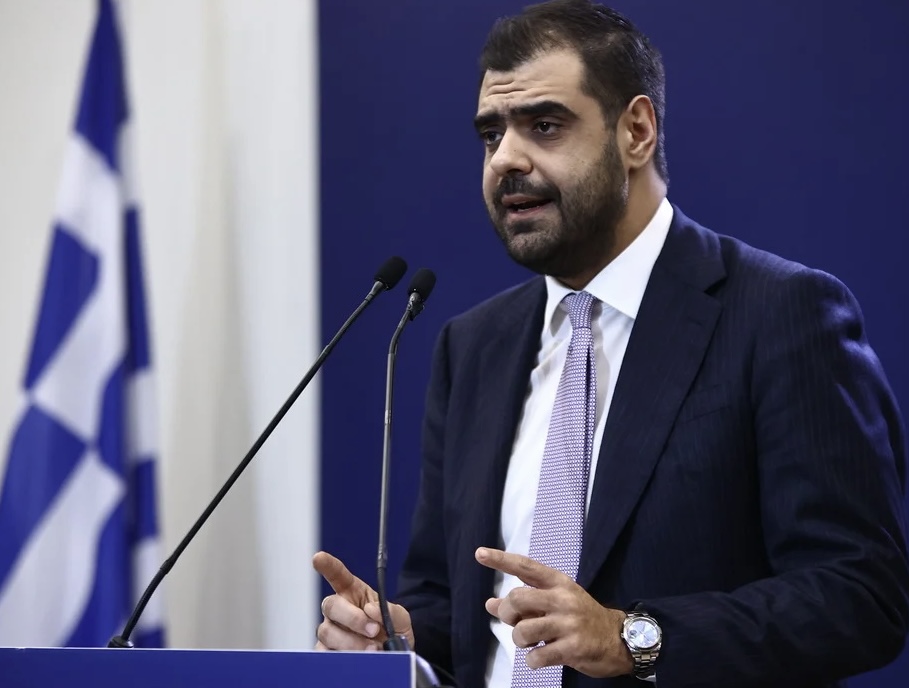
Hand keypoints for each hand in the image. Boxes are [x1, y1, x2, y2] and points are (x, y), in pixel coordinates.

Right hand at [312, 551, 414, 651]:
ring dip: (350, 642)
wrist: (393, 657)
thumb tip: (370, 609)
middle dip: (352, 618)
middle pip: (331, 605)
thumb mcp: (401, 618)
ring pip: (328, 632)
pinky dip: (341, 657)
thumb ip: (392, 611)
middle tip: (373, 630)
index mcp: (353, 593)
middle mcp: (338, 610)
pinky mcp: (326, 652)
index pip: (338, 575)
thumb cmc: (392, 632)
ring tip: (372, 650)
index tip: (318, 558)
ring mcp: (330, 631)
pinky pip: (324, 654)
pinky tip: (356, 659)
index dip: (328, 565)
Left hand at [476, 547, 632, 677]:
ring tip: (532, 643)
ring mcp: (569, 623)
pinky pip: (537, 656)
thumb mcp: (555, 602)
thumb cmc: (580, 618)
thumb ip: (524, 603)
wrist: (618, 639)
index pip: (525, 567)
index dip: (501, 560)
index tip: (479, 553)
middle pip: (517, 599)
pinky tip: (541, 657)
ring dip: (520, 641)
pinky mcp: (574, 648)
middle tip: (516, 622)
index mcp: (558, 583)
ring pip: (523, 631)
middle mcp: (563, 599)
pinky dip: (532, 661)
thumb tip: (490, 604)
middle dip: (508, 614)